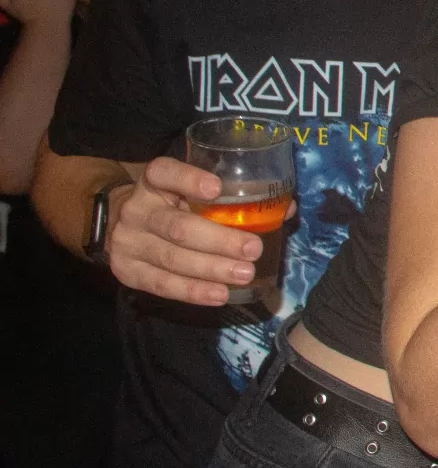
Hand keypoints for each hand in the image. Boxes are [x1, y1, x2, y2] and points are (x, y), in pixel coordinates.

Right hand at [106, 156, 295, 305]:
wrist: (120, 223)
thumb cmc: (173, 203)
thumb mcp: (193, 189)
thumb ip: (231, 195)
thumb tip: (286, 208)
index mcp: (154, 180)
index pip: (164, 173)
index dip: (189, 180)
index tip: (217, 188)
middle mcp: (136, 209)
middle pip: (178, 227)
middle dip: (219, 241)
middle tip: (253, 250)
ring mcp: (127, 242)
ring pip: (172, 259)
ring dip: (212, 270)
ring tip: (245, 274)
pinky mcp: (126, 271)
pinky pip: (162, 285)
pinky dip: (193, 291)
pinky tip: (220, 294)